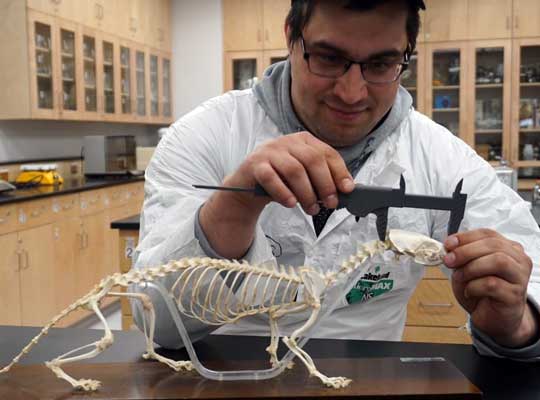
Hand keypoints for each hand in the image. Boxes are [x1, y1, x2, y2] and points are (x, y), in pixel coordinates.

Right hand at [226, 131, 354, 214]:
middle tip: (330, 204)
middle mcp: (287, 141)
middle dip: (325, 184)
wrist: (249, 186)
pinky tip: (291, 204)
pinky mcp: (255, 164)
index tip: (347, 189)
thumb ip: (322, 179)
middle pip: (312, 160)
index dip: (340, 171)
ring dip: (306, 193)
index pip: (327, 153)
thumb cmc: (281, 181)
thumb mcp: (304, 176)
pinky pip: (271, 178)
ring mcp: (269, 151)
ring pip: (294, 170)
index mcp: (303, 140)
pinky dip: (284, 193)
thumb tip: (344, 190)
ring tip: (311, 209)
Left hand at [444, 229, 537, 347]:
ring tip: (460, 278)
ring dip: (471, 268)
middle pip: (494, 245)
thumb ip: (461, 256)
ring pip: (498, 262)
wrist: (493, 318)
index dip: (466, 237)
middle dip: (466, 252)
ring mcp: (520, 278)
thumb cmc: (481, 291)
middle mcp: (518, 260)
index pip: (488, 234)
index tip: (447, 244)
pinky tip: (469, 292)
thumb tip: (449, 247)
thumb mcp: (467, 269)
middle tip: (448, 261)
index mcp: (507, 248)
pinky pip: (492, 284)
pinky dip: (474, 286)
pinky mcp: (515, 295)